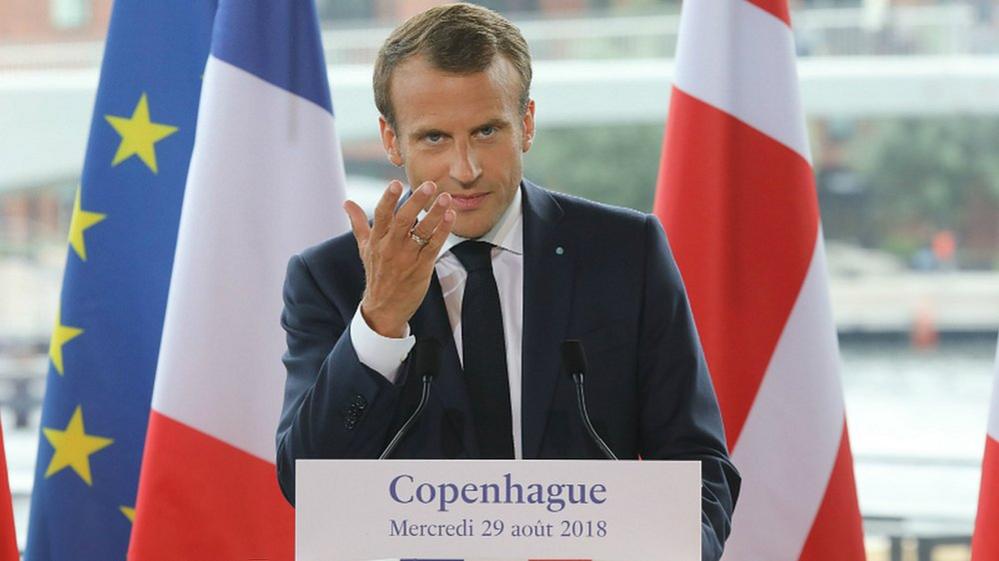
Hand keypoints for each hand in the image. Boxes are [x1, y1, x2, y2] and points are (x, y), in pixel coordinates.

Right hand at [344, 180, 454, 337]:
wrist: (384, 307)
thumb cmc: (376, 273)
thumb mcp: (364, 248)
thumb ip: (358, 223)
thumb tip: (346, 203)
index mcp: (377, 240)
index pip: (381, 215)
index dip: (388, 199)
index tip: (395, 183)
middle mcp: (391, 247)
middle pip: (404, 220)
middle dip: (417, 201)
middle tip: (429, 185)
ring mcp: (407, 257)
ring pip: (422, 232)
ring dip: (435, 214)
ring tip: (445, 198)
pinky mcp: (422, 267)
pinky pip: (434, 246)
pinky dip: (443, 231)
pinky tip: (450, 217)